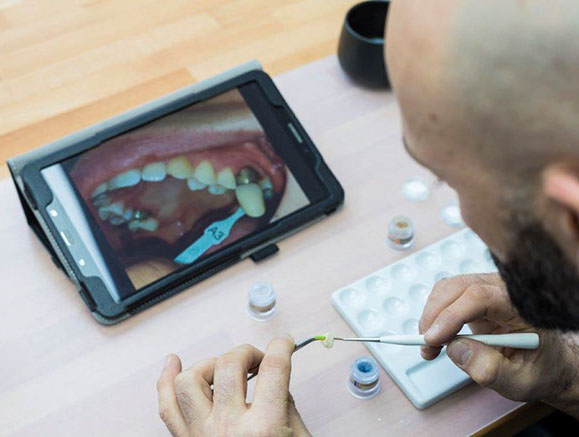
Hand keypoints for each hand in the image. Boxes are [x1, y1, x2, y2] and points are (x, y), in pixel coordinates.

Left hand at [156, 335, 310, 435]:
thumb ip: (286, 407)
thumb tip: (273, 378)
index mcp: (264, 430)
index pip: (273, 369)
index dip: (281, 347)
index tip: (283, 343)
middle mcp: (228, 430)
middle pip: (229, 365)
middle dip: (247, 352)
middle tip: (258, 360)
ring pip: (190, 381)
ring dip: (209, 365)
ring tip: (224, 369)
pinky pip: (166, 406)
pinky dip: (166, 380)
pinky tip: (173, 363)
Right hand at [419, 273, 578, 416]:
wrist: (545, 363)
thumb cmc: (538, 369)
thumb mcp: (520, 381)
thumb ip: (491, 369)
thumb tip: (455, 349)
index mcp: (521, 307)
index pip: (480, 297)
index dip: (452, 315)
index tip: (433, 339)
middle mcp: (502, 291)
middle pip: (459, 287)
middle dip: (435, 315)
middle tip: (426, 346)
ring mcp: (486, 290)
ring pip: (448, 289)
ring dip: (431, 316)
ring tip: (429, 347)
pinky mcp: (473, 297)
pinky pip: (446, 297)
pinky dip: (434, 316)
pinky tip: (435, 338)